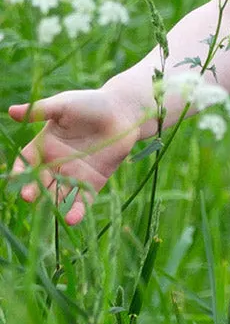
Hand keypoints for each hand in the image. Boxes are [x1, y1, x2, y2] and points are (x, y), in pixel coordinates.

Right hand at [7, 88, 146, 225]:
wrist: (124, 113)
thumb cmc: (92, 104)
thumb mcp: (64, 105)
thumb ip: (41, 111)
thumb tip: (11, 111)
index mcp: (45, 144)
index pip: (26, 162)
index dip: (20, 170)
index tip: (15, 179)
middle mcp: (57, 162)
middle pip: (40, 181)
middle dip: (33, 190)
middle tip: (28, 197)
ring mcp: (74, 174)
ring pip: (59, 193)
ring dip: (53, 204)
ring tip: (48, 212)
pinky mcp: (93, 182)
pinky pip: (82, 199)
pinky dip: (77, 210)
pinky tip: (72, 219)